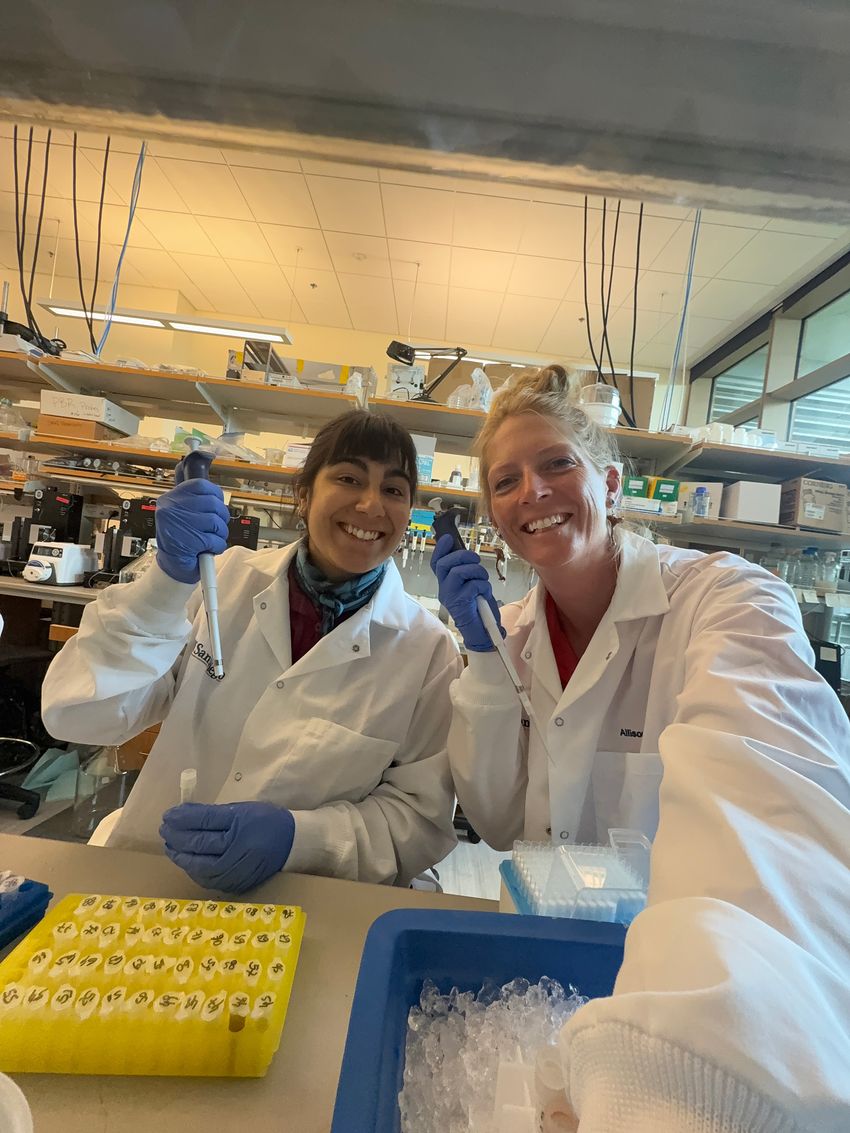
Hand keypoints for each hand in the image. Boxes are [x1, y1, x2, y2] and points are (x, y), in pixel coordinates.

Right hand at [155, 478, 229, 583]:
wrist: (173, 566)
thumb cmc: (181, 539)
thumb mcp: (182, 513)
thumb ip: (192, 495)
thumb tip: (200, 463)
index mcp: (170, 498)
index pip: (201, 485)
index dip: (216, 494)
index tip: (217, 504)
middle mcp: (171, 509)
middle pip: (213, 503)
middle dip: (221, 518)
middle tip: (215, 527)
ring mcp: (179, 525)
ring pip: (216, 522)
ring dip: (220, 534)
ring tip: (211, 539)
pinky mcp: (188, 541)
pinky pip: (215, 539)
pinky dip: (217, 546)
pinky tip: (209, 549)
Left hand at [160, 802, 294, 893]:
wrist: (292, 843)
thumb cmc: (265, 821)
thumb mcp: (241, 810)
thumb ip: (213, 813)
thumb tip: (183, 814)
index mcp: (241, 824)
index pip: (205, 820)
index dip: (183, 817)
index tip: (168, 815)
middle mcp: (239, 848)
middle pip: (200, 843)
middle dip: (178, 836)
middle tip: (165, 829)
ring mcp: (238, 869)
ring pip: (200, 866)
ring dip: (182, 856)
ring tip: (171, 847)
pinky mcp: (237, 883)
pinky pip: (209, 879)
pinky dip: (194, 871)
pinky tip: (187, 862)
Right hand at [431, 533, 503, 651]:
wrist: (483, 634)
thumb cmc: (479, 609)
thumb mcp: (473, 586)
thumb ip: (468, 572)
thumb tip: (468, 555)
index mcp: (446, 584)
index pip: (437, 563)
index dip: (441, 549)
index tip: (449, 538)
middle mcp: (444, 589)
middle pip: (445, 563)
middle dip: (463, 556)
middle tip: (475, 559)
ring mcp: (450, 596)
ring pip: (458, 571)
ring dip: (476, 572)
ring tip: (483, 581)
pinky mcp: (459, 603)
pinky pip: (471, 585)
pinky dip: (482, 586)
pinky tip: (484, 595)